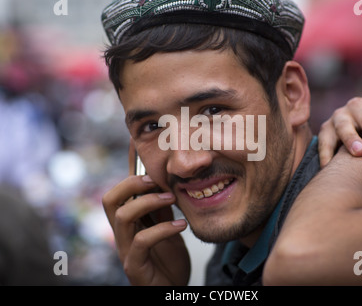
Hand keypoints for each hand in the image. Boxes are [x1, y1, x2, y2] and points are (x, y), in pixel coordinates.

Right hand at [102, 139, 189, 284]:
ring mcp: (126, 249)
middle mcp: (123, 232)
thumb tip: (164, 176)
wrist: (172, 286)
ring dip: (147, 201)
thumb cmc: (167, 255)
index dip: (129, 166)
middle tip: (154, 178)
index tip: (140, 145)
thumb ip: (161, 204)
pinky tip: (181, 225)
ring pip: (122, 216)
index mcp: (130, 219)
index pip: (122, 188)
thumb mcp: (165, 223)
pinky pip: (142, 242)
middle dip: (130, 183)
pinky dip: (162, 229)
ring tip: (172, 198)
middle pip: (110, 199)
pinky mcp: (135, 265)